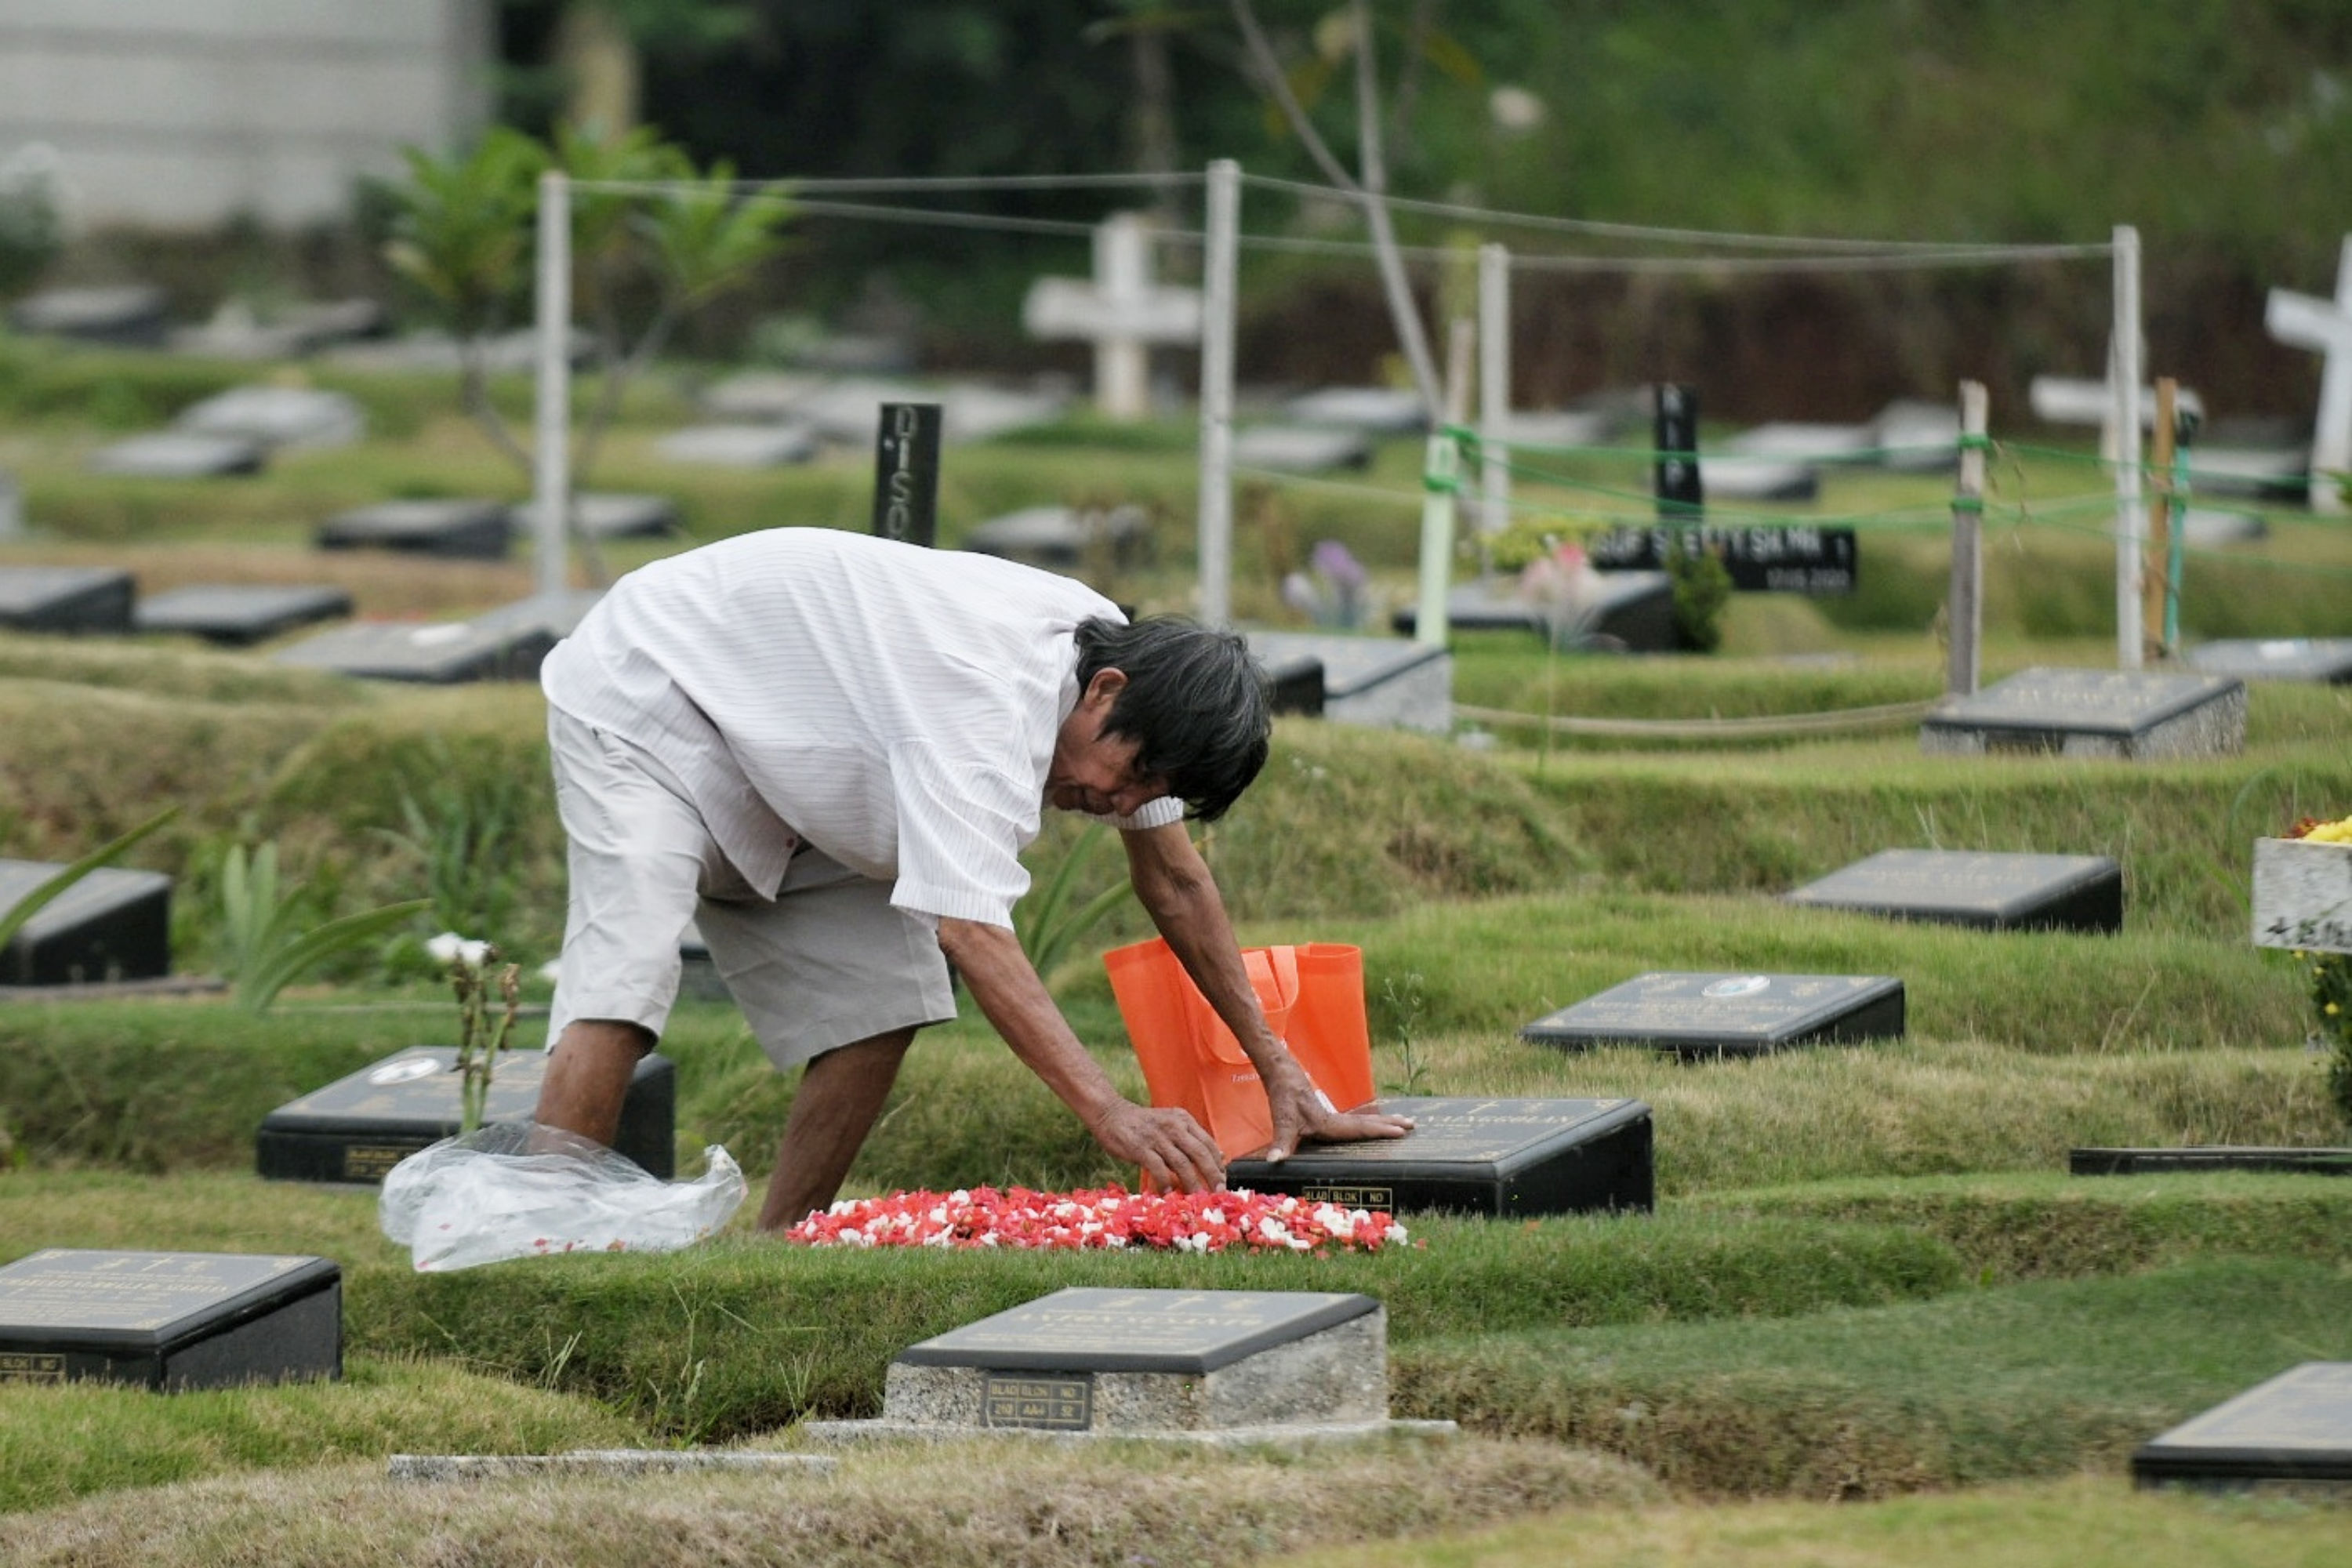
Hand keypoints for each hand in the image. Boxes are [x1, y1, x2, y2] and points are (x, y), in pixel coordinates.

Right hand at [1088, 1099, 1226, 1193]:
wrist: (1110, 1113)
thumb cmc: (1142, 1124)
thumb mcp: (1170, 1123)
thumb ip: (1191, 1139)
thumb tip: (1219, 1157)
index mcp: (1183, 1120)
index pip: (1208, 1143)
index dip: (1217, 1164)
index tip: (1222, 1180)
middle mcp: (1173, 1126)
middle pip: (1200, 1153)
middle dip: (1212, 1175)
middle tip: (1218, 1192)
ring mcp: (1157, 1137)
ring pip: (1182, 1164)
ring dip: (1192, 1184)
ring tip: (1197, 1199)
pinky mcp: (1141, 1148)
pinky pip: (1159, 1170)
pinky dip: (1165, 1184)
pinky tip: (1167, 1194)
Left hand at [1259, 1064, 1414, 1162]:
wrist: (1281, 1072)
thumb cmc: (1282, 1097)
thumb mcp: (1281, 1121)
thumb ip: (1281, 1143)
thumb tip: (1274, 1162)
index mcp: (1329, 1123)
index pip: (1359, 1129)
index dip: (1380, 1131)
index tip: (1400, 1132)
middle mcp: (1335, 1119)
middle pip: (1367, 1123)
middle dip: (1390, 1125)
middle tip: (1413, 1125)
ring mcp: (1332, 1115)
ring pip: (1362, 1120)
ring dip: (1382, 1122)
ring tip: (1404, 1120)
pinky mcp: (1326, 1113)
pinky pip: (1353, 1120)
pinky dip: (1367, 1122)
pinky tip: (1373, 1124)